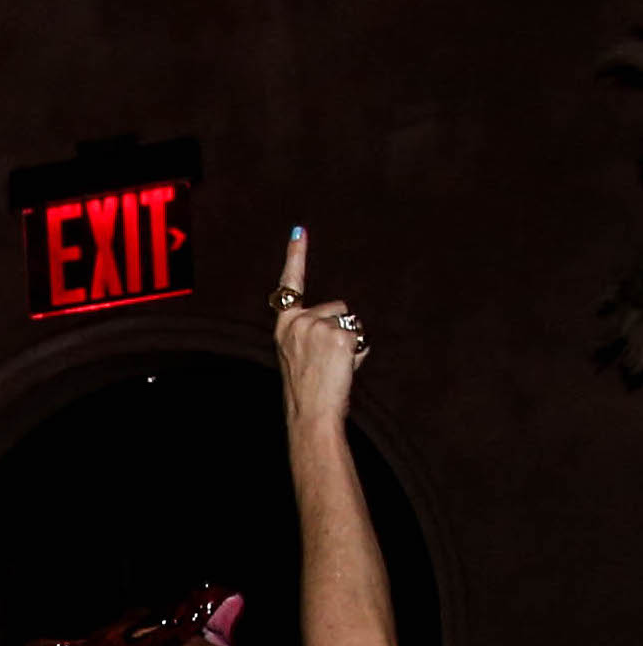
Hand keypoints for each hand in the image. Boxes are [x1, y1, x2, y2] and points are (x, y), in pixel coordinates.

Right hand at [272, 227, 368, 428]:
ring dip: (349, 343)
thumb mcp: (299, 356)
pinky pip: (360, 337)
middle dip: (339, 330)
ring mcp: (318, 328)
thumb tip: (342, 326)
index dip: (296, 256)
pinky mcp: (338, 337)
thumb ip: (312, 333)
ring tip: (334, 368)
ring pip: (350, 321)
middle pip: (337, 307)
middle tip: (326, 363)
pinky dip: (358, 354)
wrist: (310, 414)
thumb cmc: (307, 389)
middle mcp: (298, 322)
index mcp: (285, 326)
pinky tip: (343, 369)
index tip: (300, 231)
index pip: (291, 286)